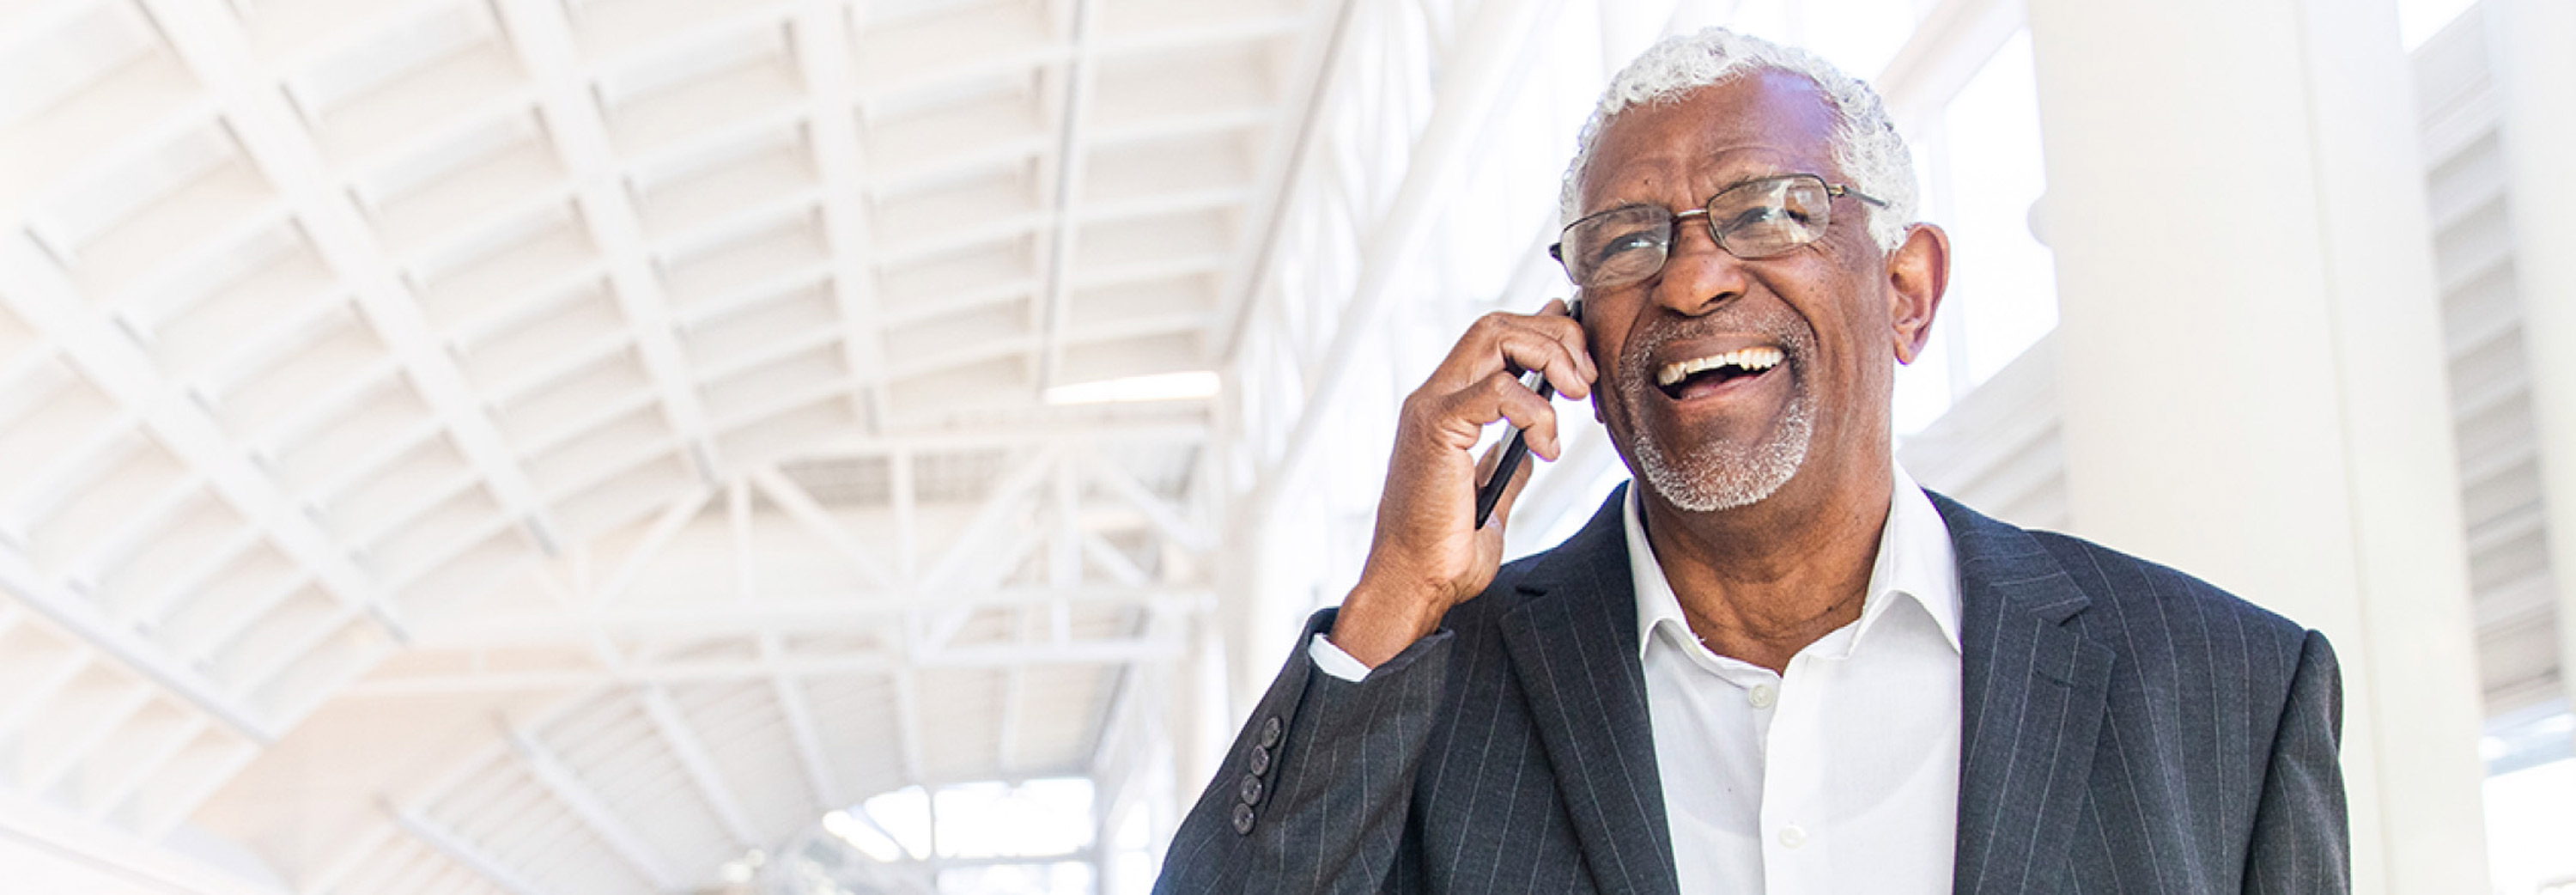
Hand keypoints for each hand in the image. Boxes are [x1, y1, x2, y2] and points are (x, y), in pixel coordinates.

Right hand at [1329, 299, 1593, 666]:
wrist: (1414, 584)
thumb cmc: (1444, 550)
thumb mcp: (1491, 497)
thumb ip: (1508, 462)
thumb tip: (1533, 444)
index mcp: (1445, 407)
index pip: (1494, 339)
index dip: (1542, 330)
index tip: (1582, 352)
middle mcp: (1433, 396)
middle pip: (1499, 324)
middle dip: (1555, 337)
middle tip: (1586, 381)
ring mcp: (1431, 408)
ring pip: (1496, 337)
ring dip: (1550, 358)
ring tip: (1575, 397)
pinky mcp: (1437, 428)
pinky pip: (1498, 390)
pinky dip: (1536, 412)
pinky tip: (1544, 448)